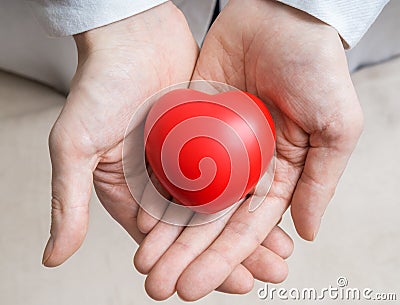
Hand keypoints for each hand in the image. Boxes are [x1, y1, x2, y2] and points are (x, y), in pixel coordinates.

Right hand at [42, 1, 292, 297]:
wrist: (133, 34)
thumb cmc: (98, 84)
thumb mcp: (75, 145)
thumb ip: (69, 200)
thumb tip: (52, 256)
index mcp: (132, 190)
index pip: (166, 241)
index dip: (195, 265)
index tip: (228, 285)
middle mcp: (163, 179)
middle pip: (202, 228)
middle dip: (235, 256)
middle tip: (268, 276)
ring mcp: (188, 158)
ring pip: (224, 204)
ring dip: (251, 229)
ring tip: (281, 254)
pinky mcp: (210, 135)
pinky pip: (237, 169)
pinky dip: (255, 190)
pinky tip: (277, 207)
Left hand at [135, 0, 362, 300]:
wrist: (279, 17)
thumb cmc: (317, 67)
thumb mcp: (336, 125)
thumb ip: (322, 181)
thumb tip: (305, 233)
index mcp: (279, 174)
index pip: (248, 229)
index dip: (225, 260)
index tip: (200, 287)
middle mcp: (245, 167)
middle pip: (212, 222)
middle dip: (188, 256)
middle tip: (162, 288)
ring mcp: (216, 147)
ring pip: (188, 200)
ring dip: (168, 234)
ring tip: (146, 264)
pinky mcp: (191, 125)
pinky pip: (172, 164)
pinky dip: (158, 192)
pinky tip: (142, 219)